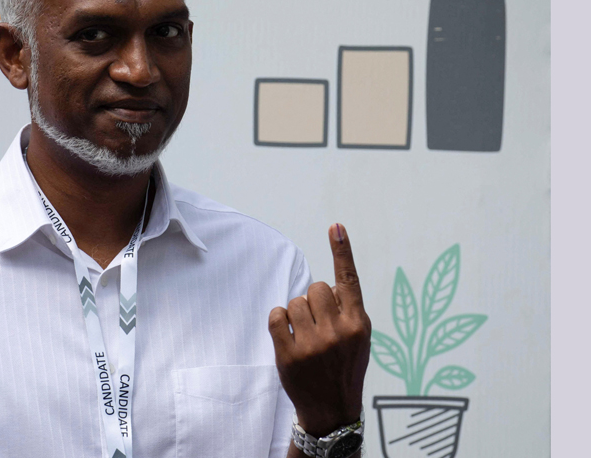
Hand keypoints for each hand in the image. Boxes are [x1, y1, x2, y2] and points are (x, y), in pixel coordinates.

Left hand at [268, 223, 370, 437]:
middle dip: (313, 301)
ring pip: (295, 301)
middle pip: (315, 288)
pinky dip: (279, 320)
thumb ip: (347, 310)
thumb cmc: (344, 367)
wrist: (332, 410)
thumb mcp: (358, 339)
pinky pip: (277, 315)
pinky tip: (287, 335)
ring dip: (296, 313)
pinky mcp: (290, 354)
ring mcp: (314, 344)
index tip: (336, 226)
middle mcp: (339, 331)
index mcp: (359, 324)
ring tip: (305, 335)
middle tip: (317, 324)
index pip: (349, 281)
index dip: (342, 251)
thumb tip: (325, 283)